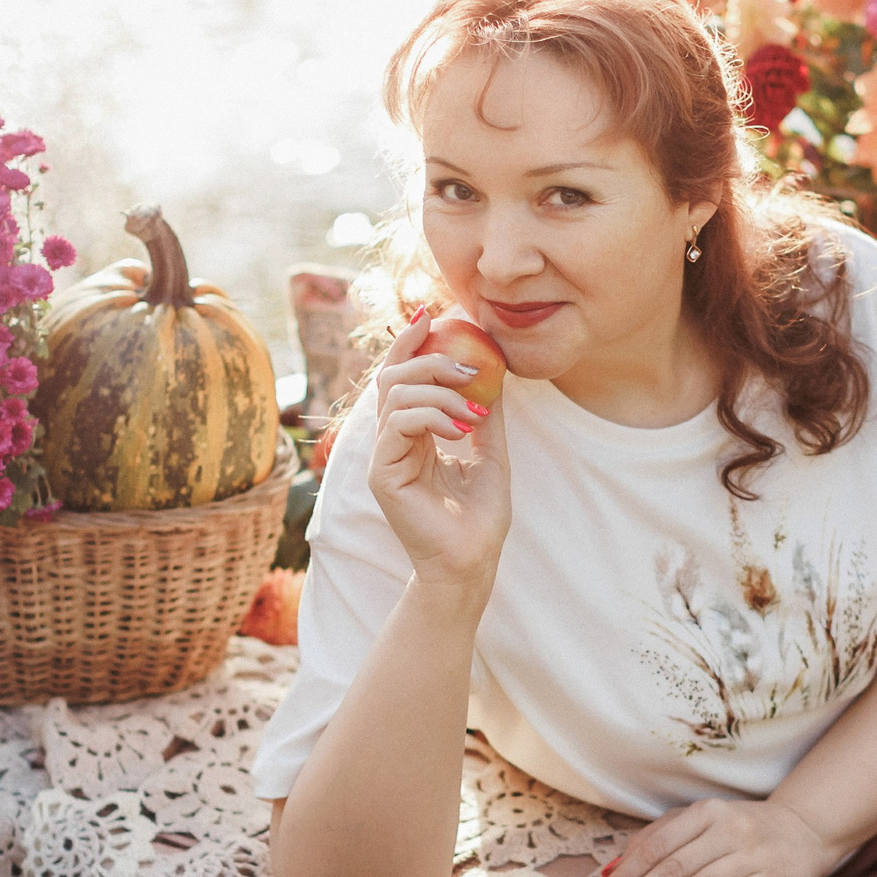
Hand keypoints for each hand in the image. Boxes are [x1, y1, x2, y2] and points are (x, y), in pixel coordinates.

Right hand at [367, 313, 510, 590]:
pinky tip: (460, 430)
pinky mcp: (383, 473)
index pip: (401, 376)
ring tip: (472, 412)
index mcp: (411, 434)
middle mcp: (391, 441)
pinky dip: (432, 416)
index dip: (409, 342)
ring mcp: (384, 456)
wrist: (473, 561)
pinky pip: (398, 423)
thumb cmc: (479, 516)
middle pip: (392, 376)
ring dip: (440, 390)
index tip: (432, 315)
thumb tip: (493, 367)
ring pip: (396, 394)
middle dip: (429, 358)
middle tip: (469, 365)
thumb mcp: (490, 451)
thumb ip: (484, 411)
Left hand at [591, 799, 838, 876]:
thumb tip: (612, 870)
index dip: (625, 874)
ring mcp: (751, 855)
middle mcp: (727, 830)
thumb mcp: (702, 822)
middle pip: (673, 867)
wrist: (806, 830)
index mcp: (705, 813)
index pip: (656, 846)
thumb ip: (658, 839)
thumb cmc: (742, 830)